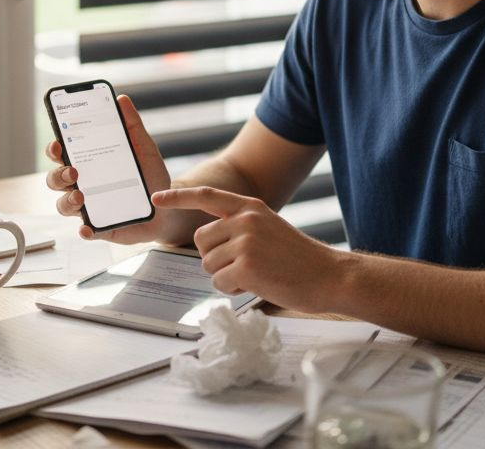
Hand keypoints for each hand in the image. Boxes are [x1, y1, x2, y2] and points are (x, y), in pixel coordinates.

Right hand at [45, 94, 171, 244]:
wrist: (168, 207)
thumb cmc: (150, 176)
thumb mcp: (143, 148)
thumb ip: (132, 126)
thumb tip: (122, 100)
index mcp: (88, 163)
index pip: (62, 154)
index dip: (54, 149)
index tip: (57, 144)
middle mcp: (83, 185)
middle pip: (56, 179)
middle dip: (58, 174)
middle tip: (73, 171)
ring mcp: (89, 208)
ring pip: (64, 205)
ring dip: (67, 200)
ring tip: (81, 196)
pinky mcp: (100, 227)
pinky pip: (86, 231)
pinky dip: (84, 230)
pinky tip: (87, 227)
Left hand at [152, 186, 340, 312]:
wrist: (329, 275)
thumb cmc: (298, 258)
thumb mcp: (268, 227)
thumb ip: (240, 226)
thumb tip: (208, 239)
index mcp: (250, 207)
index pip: (206, 196)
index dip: (178, 197)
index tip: (155, 199)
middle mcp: (245, 220)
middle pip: (201, 240)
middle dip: (214, 257)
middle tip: (243, 265)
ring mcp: (245, 242)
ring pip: (208, 264)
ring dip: (226, 275)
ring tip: (256, 274)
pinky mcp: (246, 266)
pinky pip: (219, 282)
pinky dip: (232, 289)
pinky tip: (257, 284)